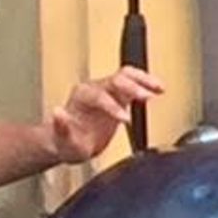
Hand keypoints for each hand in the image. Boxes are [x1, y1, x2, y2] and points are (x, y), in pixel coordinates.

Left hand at [49, 66, 164, 163]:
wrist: (67, 143)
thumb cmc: (66, 142)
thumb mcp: (63, 141)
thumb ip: (61, 127)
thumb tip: (57, 112)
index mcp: (80, 97)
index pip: (99, 96)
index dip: (112, 106)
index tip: (125, 119)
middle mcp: (93, 89)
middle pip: (114, 80)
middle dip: (131, 87)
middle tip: (147, 97)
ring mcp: (106, 91)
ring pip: (125, 75)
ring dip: (142, 80)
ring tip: (158, 88)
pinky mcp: (118, 96)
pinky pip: (133, 82)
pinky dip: (146, 84)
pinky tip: (159, 89)